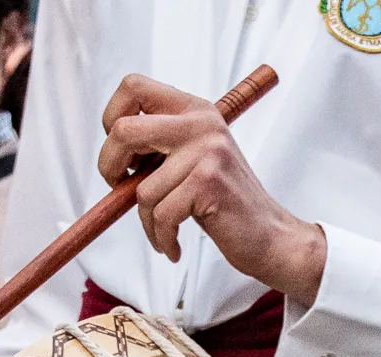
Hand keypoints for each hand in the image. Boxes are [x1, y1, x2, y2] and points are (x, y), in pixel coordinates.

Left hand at [98, 75, 327, 308]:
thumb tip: (110, 150)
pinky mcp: (209, 182)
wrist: (271, 237)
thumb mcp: (193, 160)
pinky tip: (173, 245)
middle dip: (109, 166)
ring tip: (163, 231)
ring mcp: (207, 151)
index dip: (112, 118)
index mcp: (196, 109)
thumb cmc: (224, 203)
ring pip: (141, 187)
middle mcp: (202, 122)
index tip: (121, 151)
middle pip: (124, 130)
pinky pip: (161, 214)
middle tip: (119, 187)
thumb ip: (160, 145)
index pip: (132, 86)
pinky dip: (162, 238)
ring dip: (146, 219)